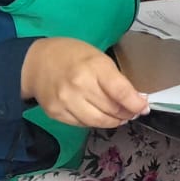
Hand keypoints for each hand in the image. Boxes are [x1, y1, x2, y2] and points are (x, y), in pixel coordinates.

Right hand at [21, 37, 148, 128]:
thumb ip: (115, 78)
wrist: (35, 63)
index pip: (121, 91)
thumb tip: (134, 99)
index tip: (144, 107)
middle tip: (132, 112)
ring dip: (113, 121)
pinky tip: (98, 115)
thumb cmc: (72, 55)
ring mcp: (66, 101)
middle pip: (112, 109)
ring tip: (119, 117)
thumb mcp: (98, 57)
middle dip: (127, 113)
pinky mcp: (56, 114)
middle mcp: (80, 86)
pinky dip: (94, 122)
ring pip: (98, 122)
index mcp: (94, 67)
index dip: (136, 103)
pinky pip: (82, 125)